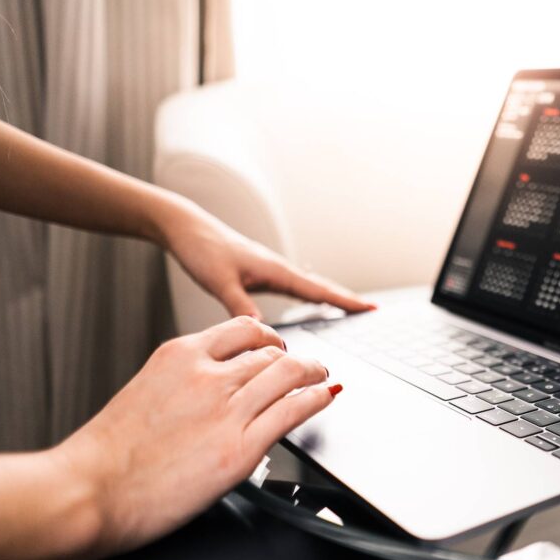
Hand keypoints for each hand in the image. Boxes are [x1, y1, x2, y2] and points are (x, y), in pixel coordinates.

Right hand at [54, 316, 339, 553]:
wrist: (88, 492)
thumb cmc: (105, 457)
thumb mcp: (145, 394)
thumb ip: (181, 385)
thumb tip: (207, 392)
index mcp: (179, 356)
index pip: (241, 329)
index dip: (268, 337)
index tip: (276, 345)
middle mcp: (207, 375)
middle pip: (270, 353)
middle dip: (294, 359)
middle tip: (306, 367)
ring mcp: (227, 410)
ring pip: (289, 374)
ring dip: (313, 373)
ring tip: (321, 378)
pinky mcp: (242, 447)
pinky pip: (295, 410)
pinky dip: (318, 398)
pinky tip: (326, 396)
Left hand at [156, 196, 374, 319]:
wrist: (187, 229)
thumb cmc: (203, 250)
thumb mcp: (220, 281)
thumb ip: (240, 305)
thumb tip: (261, 330)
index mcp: (276, 270)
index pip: (319, 290)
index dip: (345, 301)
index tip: (370, 308)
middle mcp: (279, 268)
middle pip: (322, 286)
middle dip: (347, 299)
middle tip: (372, 309)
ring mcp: (272, 269)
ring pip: (311, 285)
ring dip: (332, 296)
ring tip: (351, 307)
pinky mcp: (262, 270)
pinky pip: (297, 285)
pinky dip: (313, 293)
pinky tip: (313, 299)